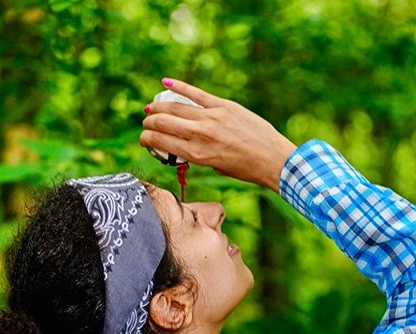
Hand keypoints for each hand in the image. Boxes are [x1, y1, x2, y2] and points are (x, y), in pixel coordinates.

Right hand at [140, 79, 297, 191]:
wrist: (272, 159)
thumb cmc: (245, 168)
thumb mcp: (215, 168)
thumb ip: (198, 155)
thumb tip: (184, 144)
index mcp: (197, 155)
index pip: (161, 142)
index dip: (147, 138)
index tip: (144, 138)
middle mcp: (201, 135)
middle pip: (164, 122)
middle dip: (149, 122)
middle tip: (146, 123)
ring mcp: (212, 117)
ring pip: (176, 106)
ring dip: (159, 106)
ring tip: (151, 108)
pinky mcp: (224, 106)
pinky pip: (196, 93)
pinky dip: (179, 86)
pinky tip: (165, 82)